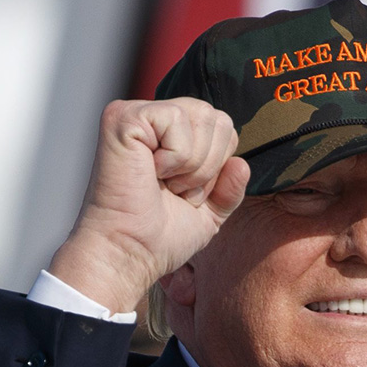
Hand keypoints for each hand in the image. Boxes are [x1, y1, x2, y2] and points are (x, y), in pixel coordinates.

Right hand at [47, 98, 249, 313]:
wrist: (129, 252)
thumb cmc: (160, 237)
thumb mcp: (209, 214)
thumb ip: (230, 189)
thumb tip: (241, 163)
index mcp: (171, 135)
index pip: (224, 129)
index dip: (217, 167)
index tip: (185, 193)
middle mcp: (154, 118)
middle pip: (219, 118)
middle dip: (209, 166)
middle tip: (176, 190)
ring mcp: (136, 113)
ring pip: (203, 116)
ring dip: (192, 164)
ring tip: (163, 183)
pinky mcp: (124, 117)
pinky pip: (177, 119)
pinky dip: (174, 157)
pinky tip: (150, 173)